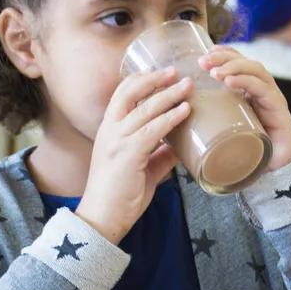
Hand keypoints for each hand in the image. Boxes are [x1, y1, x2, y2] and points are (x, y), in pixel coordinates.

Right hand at [76, 68, 192, 244]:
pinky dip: (171, 117)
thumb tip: (178, 146)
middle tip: (176, 71)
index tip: (156, 71)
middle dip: (154, 79)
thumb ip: (158, 155)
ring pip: (145, 108)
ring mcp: (117, 141)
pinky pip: (153, 129)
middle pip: (130, 93)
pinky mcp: (128, 154)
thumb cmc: (119, 196)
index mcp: (108, 131)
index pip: (120, 96)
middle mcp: (110, 131)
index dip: (138, 81)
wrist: (103, 218)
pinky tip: (185, 110)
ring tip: (187, 86)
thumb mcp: (141, 169)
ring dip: (169, 94)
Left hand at [198, 47, 290, 170]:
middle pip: (246, 62)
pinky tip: (230, 82)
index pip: (240, 62)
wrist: (278, 169)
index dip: (224, 53)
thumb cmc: (250, 150)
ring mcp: (272, 97)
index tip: (205, 54)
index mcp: (251, 91)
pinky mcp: (278, 108)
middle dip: (224, 58)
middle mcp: (263, 90)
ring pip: (256, 70)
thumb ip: (210, 123)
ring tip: (214, 73)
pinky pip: (263, 89)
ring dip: (234, 67)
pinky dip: (246, 81)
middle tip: (204, 62)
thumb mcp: (227, 131)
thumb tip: (176, 125)